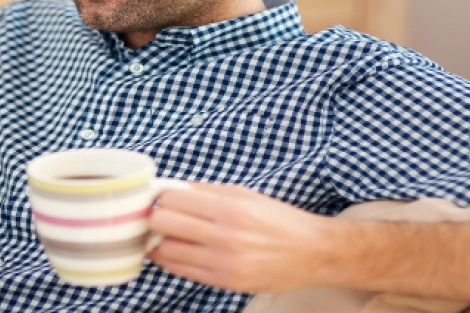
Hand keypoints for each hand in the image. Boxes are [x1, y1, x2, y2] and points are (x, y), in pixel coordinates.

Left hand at [147, 182, 335, 292]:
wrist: (313, 253)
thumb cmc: (278, 219)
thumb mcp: (243, 194)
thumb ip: (204, 191)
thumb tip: (168, 188)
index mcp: (230, 209)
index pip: (171, 200)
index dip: (162, 197)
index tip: (164, 198)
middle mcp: (225, 237)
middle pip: (161, 223)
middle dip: (156, 217)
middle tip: (162, 216)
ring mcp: (223, 263)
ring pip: (165, 250)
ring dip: (160, 240)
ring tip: (168, 234)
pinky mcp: (225, 282)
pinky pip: (181, 270)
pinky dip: (171, 259)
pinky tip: (177, 250)